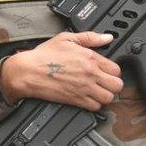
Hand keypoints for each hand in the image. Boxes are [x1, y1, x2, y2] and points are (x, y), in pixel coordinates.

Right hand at [0, 32, 122, 110]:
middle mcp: (90, 74)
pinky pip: (95, 107)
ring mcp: (84, 89)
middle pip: (117, 85)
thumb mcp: (66, 38)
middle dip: (113, 84)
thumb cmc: (44, 56)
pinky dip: (94, 105)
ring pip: (109, 98)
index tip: (107, 71)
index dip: (113, 70)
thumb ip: (90, 37)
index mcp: (90, 58)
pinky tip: (88, 98)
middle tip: (106, 82)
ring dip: (105, 95)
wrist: (28, 72)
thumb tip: (107, 38)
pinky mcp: (76, 100)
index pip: (116, 68)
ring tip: (99, 91)